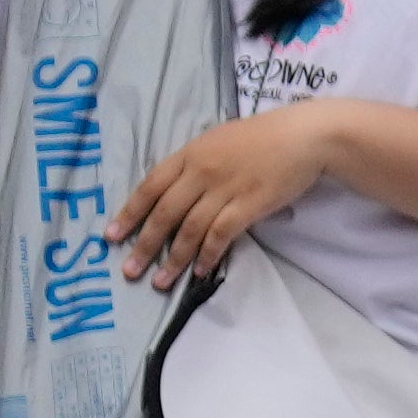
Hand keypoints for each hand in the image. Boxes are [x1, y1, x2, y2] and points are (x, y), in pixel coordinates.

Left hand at [110, 105, 336, 282]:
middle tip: (129, 270)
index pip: (150, 186)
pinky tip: (200, 270)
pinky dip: (208, 254)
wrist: (304, 136)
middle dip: (144, 244)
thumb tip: (178, 187)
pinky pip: (221, 234)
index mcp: (190, 154)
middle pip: (165, 213)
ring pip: (189, 228)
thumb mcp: (219, 140)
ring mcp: (225, 189)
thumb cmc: (264, 136)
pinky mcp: (249, 205)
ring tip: (160, 281)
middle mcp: (201, 172)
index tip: (112, 236)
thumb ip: (195, 162)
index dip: (130, 213)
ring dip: (174, 258)